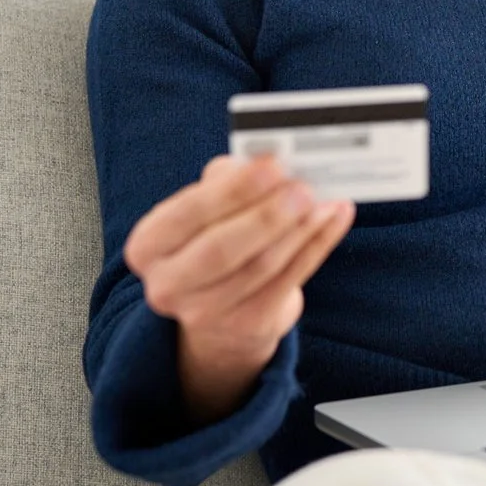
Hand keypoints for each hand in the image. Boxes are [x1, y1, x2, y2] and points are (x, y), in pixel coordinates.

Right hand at [122, 154, 353, 422]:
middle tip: (303, 188)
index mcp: (149, 245)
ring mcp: (204, 313)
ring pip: (261, 266)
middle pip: (221, 250)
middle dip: (266, 216)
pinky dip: (318, 244)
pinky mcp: (247, 325)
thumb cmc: (216, 235)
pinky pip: (290, 281)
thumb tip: (267, 159)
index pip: (189, 214)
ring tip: (325, 200)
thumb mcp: (208, 204)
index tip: (272, 165)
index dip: (233, 190)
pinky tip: (335, 217)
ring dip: (301, 229)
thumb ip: (229, 178)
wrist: (221, 308)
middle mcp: (167, 285)